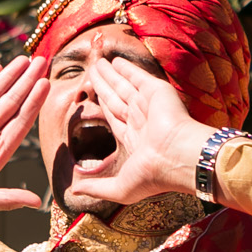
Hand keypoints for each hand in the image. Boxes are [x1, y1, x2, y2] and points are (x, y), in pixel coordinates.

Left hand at [64, 56, 215, 207]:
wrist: (178, 159)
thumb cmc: (153, 176)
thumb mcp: (120, 188)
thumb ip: (96, 188)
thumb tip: (73, 191)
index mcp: (135, 140)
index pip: (114, 119)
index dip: (102, 107)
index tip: (91, 97)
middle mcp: (142, 120)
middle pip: (117, 98)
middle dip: (104, 86)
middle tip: (92, 72)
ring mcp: (149, 105)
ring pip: (124, 86)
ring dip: (110, 75)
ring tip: (97, 63)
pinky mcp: (157, 91)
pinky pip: (137, 76)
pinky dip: (126, 68)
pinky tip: (115, 61)